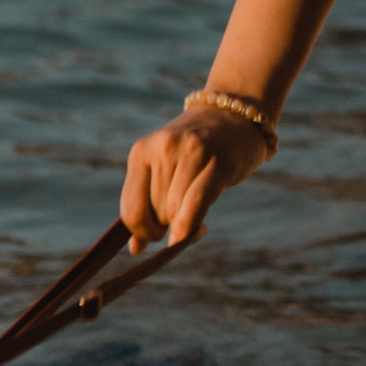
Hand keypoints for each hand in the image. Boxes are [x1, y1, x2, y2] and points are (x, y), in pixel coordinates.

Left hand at [119, 98, 270, 248]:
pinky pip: (197, 201)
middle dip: (169, 225)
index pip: (131, 210)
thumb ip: (147, 205)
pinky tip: (194, 232)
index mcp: (141, 152)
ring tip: (197, 218)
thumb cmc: (196, 151)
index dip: (143, 233)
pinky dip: (190, 223)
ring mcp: (189, 152)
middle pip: (156, 214)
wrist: (234, 114)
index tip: (158, 235)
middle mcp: (162, 149)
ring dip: (185, 225)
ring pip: (176, 211)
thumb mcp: (164, 171)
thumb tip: (136, 250)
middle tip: (184, 218)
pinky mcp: (217, 161)